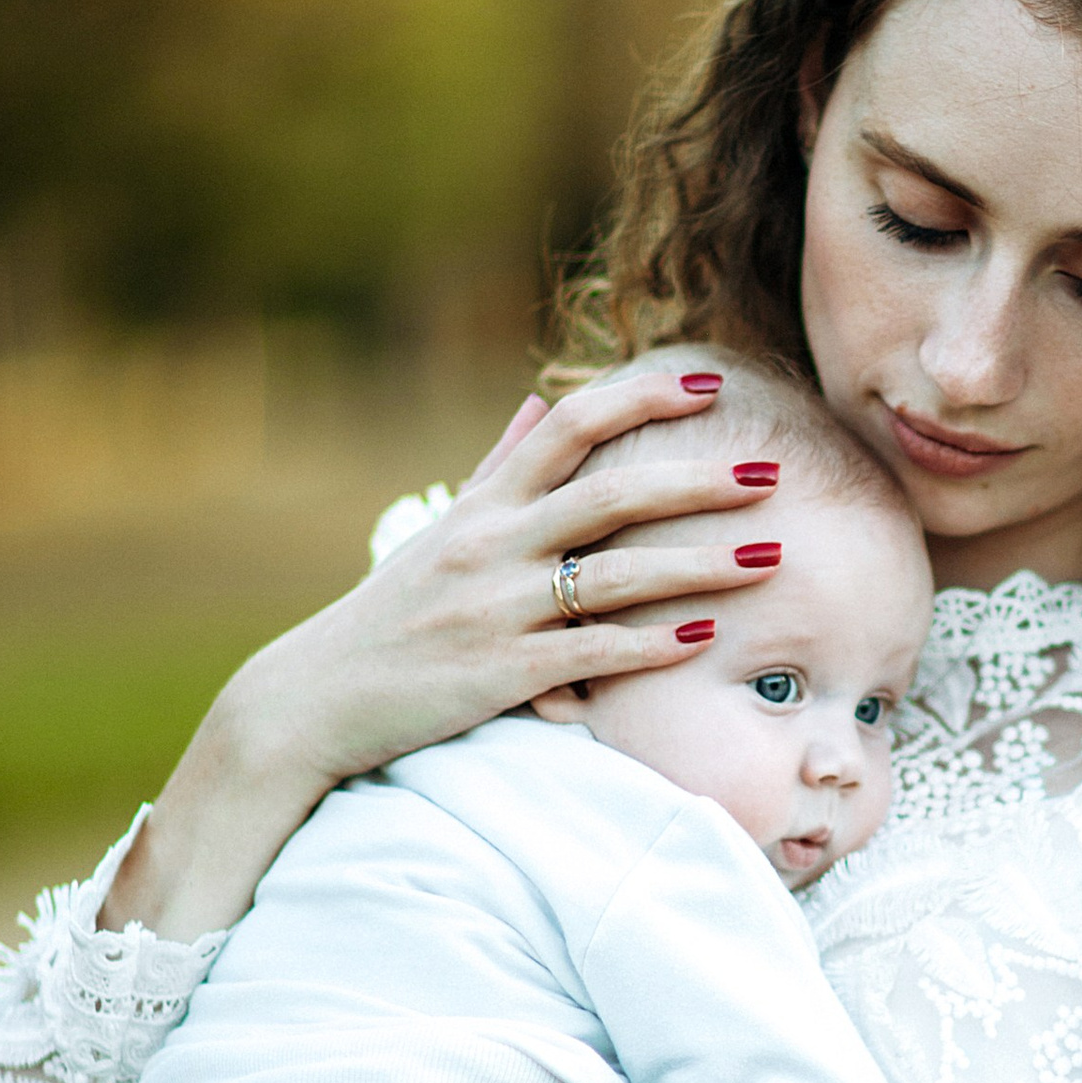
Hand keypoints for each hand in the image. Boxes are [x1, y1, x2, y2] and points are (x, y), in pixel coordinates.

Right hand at [101, 357, 787, 937]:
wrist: (312, 699)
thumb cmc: (390, 615)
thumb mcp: (439, 532)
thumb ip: (496, 470)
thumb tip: (534, 404)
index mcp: (484, 505)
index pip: (568, 427)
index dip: (641, 398)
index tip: (709, 383)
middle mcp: (492, 546)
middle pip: (610, 493)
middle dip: (697, 482)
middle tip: (769, 473)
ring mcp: (496, 609)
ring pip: (615, 575)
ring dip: (699, 564)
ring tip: (769, 556)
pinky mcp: (500, 674)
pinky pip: (589, 653)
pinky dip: (648, 644)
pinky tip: (704, 637)